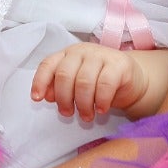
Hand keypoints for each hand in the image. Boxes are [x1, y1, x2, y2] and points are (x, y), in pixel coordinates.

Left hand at [32, 43, 147, 120]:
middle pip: (65, 75)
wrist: (130, 78)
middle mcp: (82, 51)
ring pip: (84, 82)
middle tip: (68, 113)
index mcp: (67, 55)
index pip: (48, 64)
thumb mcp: (76, 84)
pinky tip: (101, 109)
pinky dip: (100, 100)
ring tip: (87, 116)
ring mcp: (101, 55)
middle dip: (64, 99)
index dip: (40, 81)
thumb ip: (59, 87)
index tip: (37, 99)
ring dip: (83, 104)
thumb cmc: (98, 82)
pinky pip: (105, 84)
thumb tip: (47, 95)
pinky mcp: (119, 64)